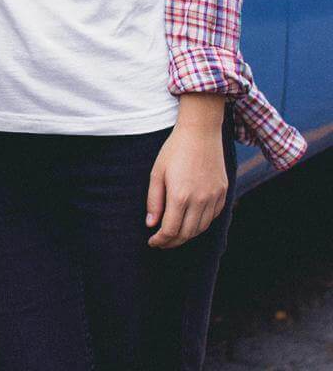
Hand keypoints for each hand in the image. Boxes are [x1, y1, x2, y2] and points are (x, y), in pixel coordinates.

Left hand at [146, 120, 227, 249]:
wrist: (200, 132)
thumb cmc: (174, 150)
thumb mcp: (157, 172)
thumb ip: (154, 200)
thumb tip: (151, 224)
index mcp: (180, 196)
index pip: (170, 230)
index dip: (160, 240)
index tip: (152, 242)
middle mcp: (200, 200)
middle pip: (187, 233)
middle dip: (172, 242)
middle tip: (162, 242)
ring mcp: (214, 197)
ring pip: (201, 228)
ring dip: (187, 235)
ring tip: (175, 235)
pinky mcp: (223, 193)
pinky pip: (213, 216)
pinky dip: (201, 224)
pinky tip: (191, 221)